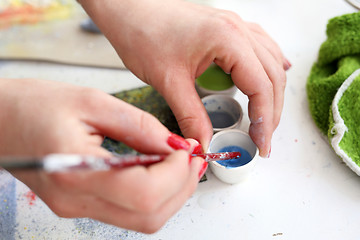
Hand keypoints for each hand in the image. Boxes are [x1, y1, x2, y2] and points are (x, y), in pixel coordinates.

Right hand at [0, 78, 205, 232]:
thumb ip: (139, 126)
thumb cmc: (34, 106)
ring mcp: (80, 208)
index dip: (176, 172)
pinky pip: (131, 210)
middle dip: (182, 185)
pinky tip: (160, 168)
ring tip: (180, 161)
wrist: (0, 120)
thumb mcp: (92, 102)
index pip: (144, 193)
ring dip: (173, 192)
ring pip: (145, 219)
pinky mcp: (83, 205)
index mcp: (76, 172)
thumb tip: (175, 144)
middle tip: (192, 156)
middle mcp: (78, 201)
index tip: (187, 148)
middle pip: (150, 215)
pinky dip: (155, 193)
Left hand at [80, 0, 289, 155]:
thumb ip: (191, 116)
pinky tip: (269, 77)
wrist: (127, 8)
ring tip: (264, 118)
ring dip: (270, 92)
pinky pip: (259, 48)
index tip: (261, 145)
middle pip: (272, 75)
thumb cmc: (142, 34)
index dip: (265, 120)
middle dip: (271, 111)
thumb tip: (204, 143)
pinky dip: (266, 68)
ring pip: (270, 61)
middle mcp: (238, 28)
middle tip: (263, 139)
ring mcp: (234, 25)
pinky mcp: (226, 27)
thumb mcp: (168, 82)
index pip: (261, 86)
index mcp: (228, 39)